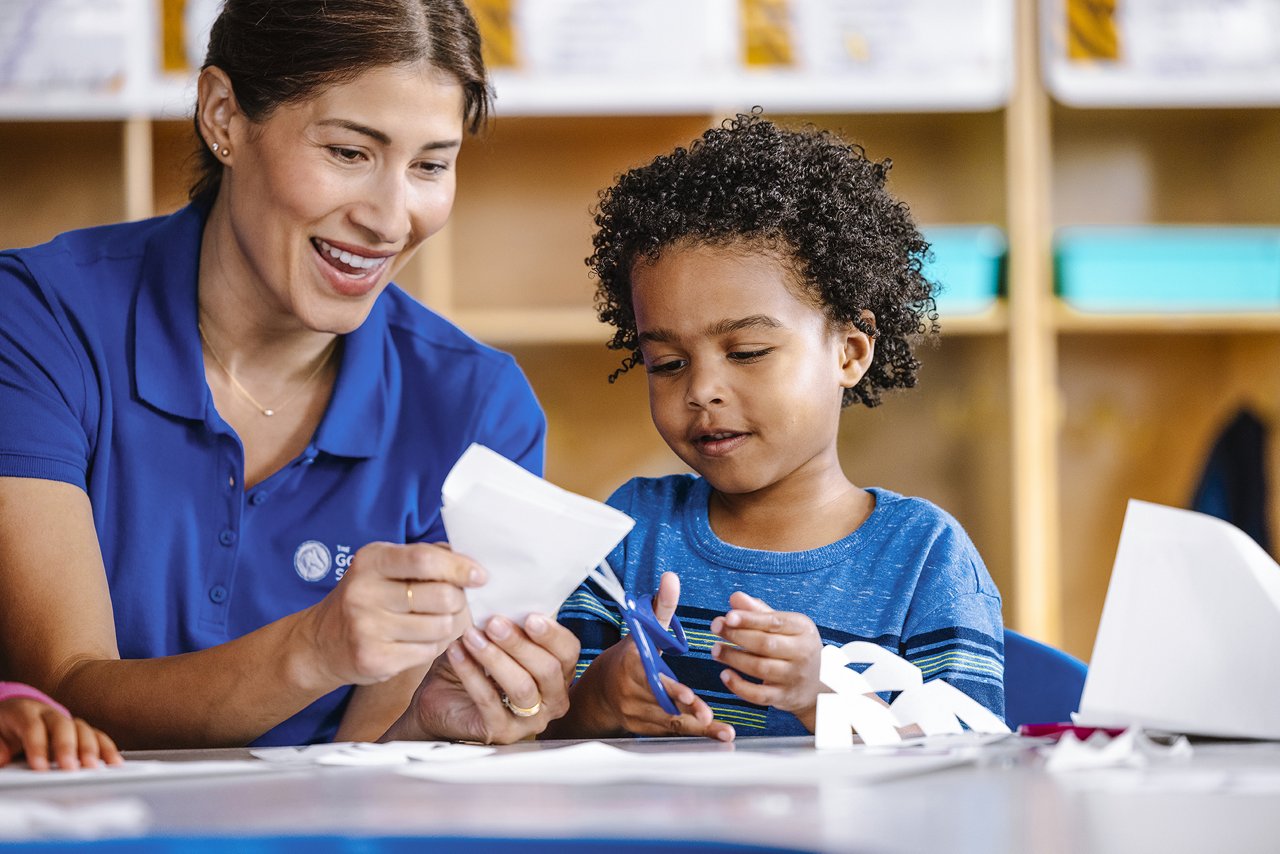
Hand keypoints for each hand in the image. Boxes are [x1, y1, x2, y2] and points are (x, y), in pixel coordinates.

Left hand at [0, 698, 122, 770]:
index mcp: (22, 712)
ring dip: (90, 749)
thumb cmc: (2, 733)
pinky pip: (96, 736)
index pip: (33, 726)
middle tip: (70, 768)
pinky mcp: (79, 732)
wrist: (11, 720)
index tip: (39, 768)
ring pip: (82, 729)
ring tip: (92, 768)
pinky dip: (106, 749)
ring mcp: (66, 721)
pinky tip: (113, 763)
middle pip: (62, 725)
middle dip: (68, 747)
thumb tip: (2, 762)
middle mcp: (48, 713)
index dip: (37, 746)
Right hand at [303, 542, 484, 687]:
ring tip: (432, 622)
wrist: (322, 643)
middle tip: (453, 603)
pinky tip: (418, 641)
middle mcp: (364, 591)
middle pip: (441, 596)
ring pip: (441, 627)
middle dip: (458, 600)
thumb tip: (472, 564)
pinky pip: (428, 651)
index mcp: (371, 560)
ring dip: (447, 625)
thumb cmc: (368, 598)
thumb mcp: (387, 567)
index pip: (425, 560)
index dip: (460, 568)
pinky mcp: (373, 659)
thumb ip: (427, 558)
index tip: (481, 576)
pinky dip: (433, 646)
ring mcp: (366, 628)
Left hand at [384, 612, 579, 744]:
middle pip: (548, 670)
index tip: (530, 616)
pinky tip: (456, 652)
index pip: (568, 652)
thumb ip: (508, 625)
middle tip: (494, 623)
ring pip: (522, 687)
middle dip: (520, 643)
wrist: (439, 701)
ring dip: (495, 658)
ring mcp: (530, 720)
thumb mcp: (494, 639)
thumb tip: (510, 597)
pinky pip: (490, 702)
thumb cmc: (473, 666)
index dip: (552, 635)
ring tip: (472, 636)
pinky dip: (471, 673)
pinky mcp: (502, 732)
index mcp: (557, 673)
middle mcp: (552, 699)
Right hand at [577, 572, 734, 741]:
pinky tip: (719, 735)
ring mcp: (635, 713)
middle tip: (707, 716)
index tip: (688, 694)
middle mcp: (631, 691)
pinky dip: (696, 734)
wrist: (602, 688)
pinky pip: (672, 732)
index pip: (649, 677)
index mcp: (632, 664)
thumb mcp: (644, 628)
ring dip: (697, 727)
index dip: (668, 687)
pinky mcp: (643, 728)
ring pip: (669, 722)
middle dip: (686, 710)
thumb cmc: (632, 653)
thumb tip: (672, 578)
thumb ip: (662, 606)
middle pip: (661, 703)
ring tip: (724, 731)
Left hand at [711, 591, 823, 731]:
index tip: (728, 616)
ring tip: (715, 650)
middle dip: (737, 635)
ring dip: (733, 658)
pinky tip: (725, 675)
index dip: (749, 619)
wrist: (819, 683)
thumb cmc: (795, 646)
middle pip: (765, 644)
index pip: (774, 622)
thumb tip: (735, 597)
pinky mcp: (784, 697)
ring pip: (760, 668)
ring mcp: (794, 677)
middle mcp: (802, 653)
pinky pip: (759, 695)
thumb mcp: (785, 625)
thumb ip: (759, 612)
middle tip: (715, 627)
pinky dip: (739, 686)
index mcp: (803, 629)